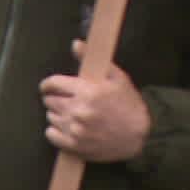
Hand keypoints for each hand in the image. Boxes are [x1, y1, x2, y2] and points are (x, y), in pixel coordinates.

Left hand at [39, 39, 151, 162]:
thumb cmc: (128, 104)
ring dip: (58, 114)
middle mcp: (78, 110)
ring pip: (50, 117)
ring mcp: (75, 129)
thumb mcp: (117, 77)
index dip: (48, 84)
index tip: (50, 87)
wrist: (141, 135)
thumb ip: (92, 60)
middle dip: (56, 98)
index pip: (52, 84)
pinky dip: (56, 131)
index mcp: (87, 91)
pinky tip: (69, 128)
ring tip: (73, 115)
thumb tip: (75, 44)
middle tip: (68, 101)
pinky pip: (51, 134)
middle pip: (49, 101)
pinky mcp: (74, 145)